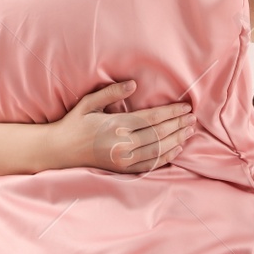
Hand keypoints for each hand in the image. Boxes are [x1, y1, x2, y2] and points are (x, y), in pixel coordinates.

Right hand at [48, 80, 194, 173]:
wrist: (60, 150)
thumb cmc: (74, 123)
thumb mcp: (88, 103)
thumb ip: (111, 93)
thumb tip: (133, 84)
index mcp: (116, 125)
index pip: (152, 119)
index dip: (171, 112)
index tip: (185, 107)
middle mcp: (122, 144)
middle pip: (159, 134)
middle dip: (178, 125)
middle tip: (193, 118)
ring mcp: (123, 159)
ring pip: (158, 150)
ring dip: (177, 140)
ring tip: (189, 131)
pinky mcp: (123, 169)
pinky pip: (150, 164)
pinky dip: (166, 157)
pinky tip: (177, 149)